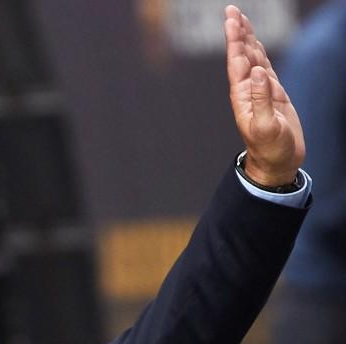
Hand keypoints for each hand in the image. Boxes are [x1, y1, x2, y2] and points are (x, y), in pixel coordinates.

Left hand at [224, 4, 304, 185]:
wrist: (277, 162)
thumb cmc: (269, 148)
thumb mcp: (265, 127)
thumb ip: (261, 99)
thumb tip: (259, 71)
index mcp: (242, 96)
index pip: (237, 62)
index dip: (235, 40)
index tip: (232, 20)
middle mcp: (248, 90)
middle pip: (242, 55)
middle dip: (238, 33)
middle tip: (232, 11)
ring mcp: (260, 90)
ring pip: (253, 58)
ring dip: (247, 39)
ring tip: (241, 20)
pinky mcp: (273, 94)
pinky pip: (265, 67)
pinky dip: (260, 53)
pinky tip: (255, 44)